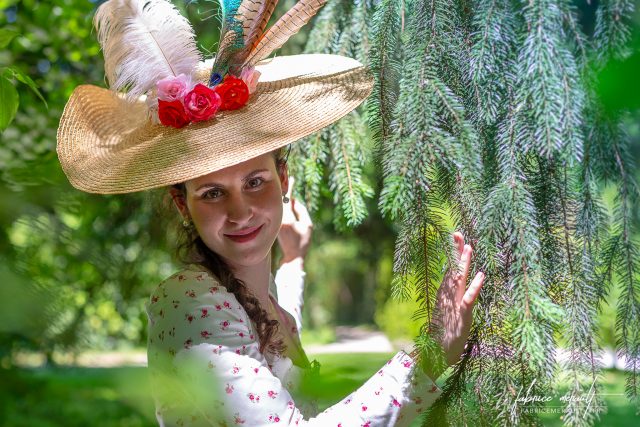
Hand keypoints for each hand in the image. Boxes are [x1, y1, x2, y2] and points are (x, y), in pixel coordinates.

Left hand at [277, 177, 312, 265]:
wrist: (293, 256)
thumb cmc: (302, 242)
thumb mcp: (307, 225)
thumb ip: (301, 210)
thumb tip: (294, 199)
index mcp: (287, 219)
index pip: (286, 199)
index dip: (289, 188)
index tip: (291, 178)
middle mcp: (279, 219)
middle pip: (281, 200)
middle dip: (285, 189)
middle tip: (288, 177)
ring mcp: (276, 222)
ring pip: (280, 206)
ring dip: (284, 196)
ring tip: (288, 186)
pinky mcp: (275, 225)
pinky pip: (279, 211)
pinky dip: (283, 204)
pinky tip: (288, 200)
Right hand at [416, 231, 484, 379]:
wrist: (435, 357)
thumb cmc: (442, 340)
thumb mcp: (447, 319)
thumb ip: (447, 306)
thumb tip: (448, 296)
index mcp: (445, 297)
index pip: (449, 272)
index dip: (453, 256)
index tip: (456, 240)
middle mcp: (447, 298)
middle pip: (452, 270)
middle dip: (456, 252)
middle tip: (458, 234)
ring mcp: (453, 306)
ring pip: (459, 281)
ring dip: (464, 264)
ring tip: (469, 247)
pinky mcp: (462, 316)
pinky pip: (469, 299)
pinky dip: (475, 287)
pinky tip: (480, 275)